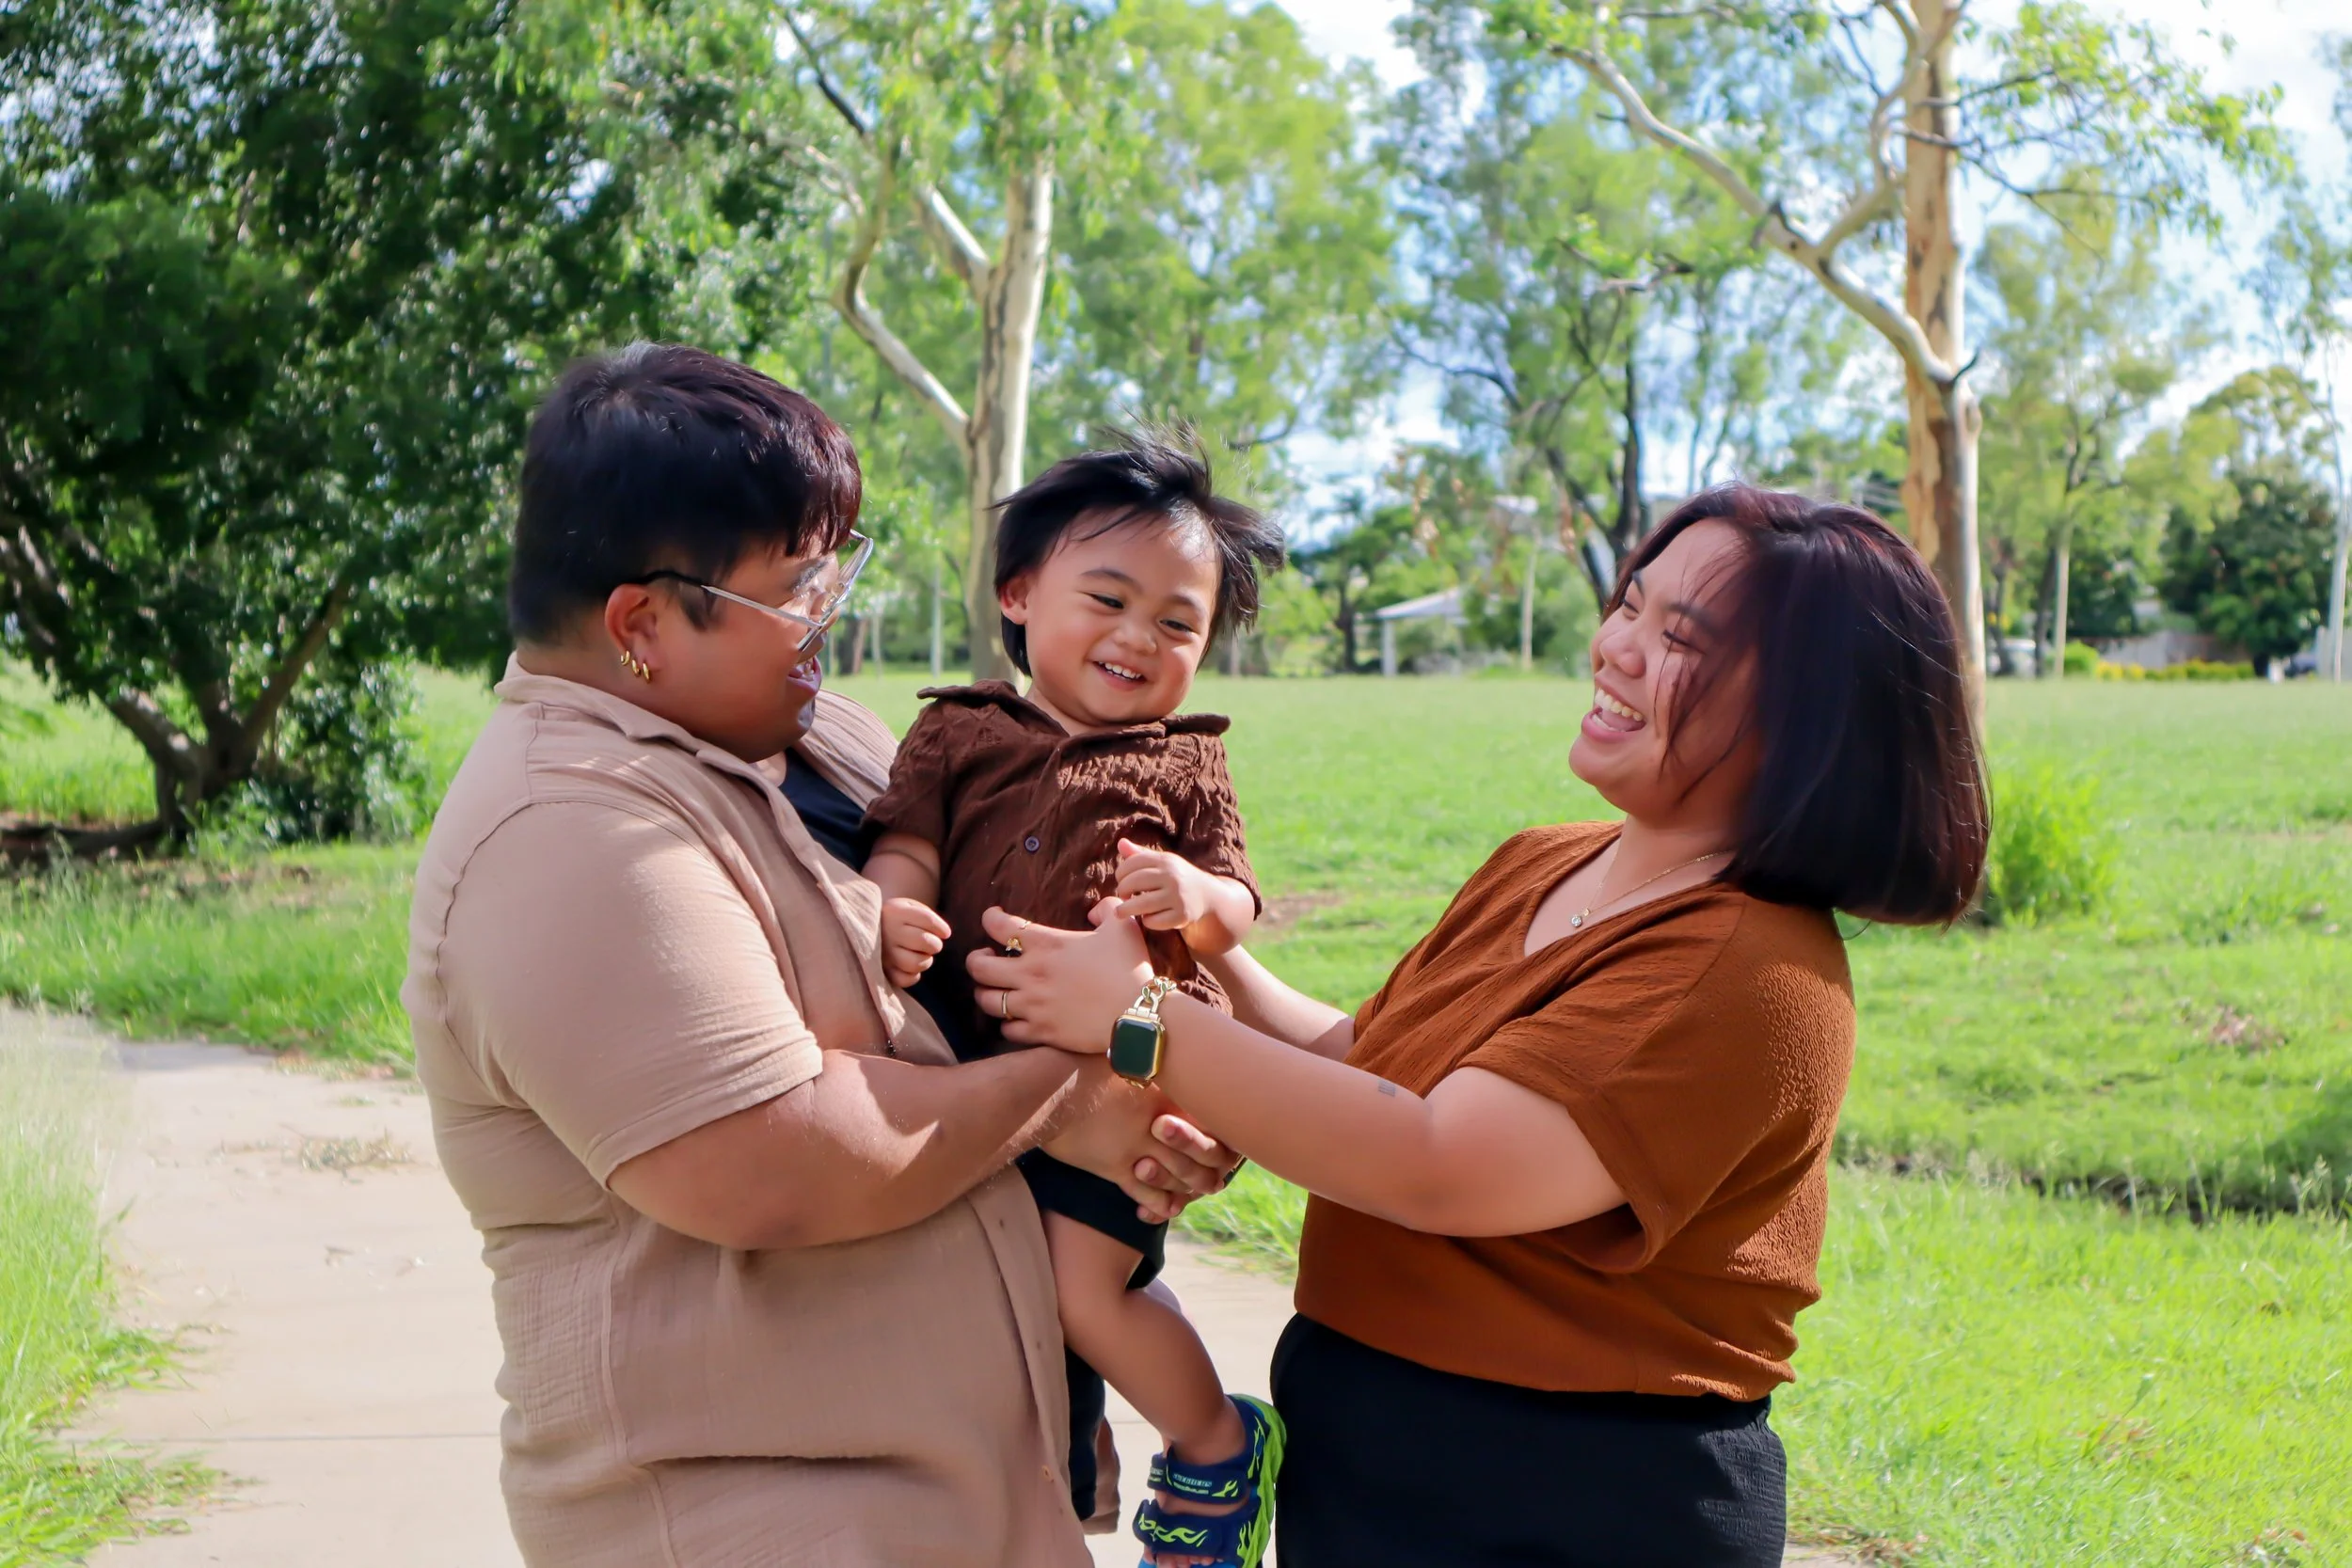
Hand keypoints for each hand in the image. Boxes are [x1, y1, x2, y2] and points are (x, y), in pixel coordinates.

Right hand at [880, 897, 950, 989]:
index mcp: (895, 912)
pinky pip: (906, 980)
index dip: (942, 928)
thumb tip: (944, 934)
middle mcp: (888, 933)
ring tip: (921, 954)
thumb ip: (927, 915)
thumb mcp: (908, 906)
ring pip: (916, 963)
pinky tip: (911, 966)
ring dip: (925, 960)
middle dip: (935, 944)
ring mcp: (884, 954)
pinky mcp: (882, 972)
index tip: (945, 932)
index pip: (928, 920)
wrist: (864, 929)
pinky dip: (914, 975)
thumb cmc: (895, 917)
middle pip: (925, 941)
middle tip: (931, 943)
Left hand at [966, 906, 1151, 1054]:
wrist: (1137, 1015)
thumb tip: (1095, 909)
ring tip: (995, 989)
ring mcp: (1033, 1006)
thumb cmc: (1129, 969)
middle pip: (978, 967)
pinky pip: (1008, 1030)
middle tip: (987, 958)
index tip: (993, 918)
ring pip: (986, 1001)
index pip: (998, 925)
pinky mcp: (1041, 1032)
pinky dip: (1008, 1023)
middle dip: (976, 960)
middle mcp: (1030, 974)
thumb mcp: (1122, 927)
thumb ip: (1107, 909)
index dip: (990, 918)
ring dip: (986, 993)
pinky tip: (1016, 1018)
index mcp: (1045, 944)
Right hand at [1045, 1061, 1240, 1221]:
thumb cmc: (1075, 1065)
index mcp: (1162, 1092)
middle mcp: (1158, 1120)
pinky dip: (1161, 1205)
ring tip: (1199, 1191)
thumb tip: (1145, 1045)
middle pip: (1203, 1150)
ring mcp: (1139, 1146)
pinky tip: (1166, 1208)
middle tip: (1221, 1174)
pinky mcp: (1117, 1167)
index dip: (1219, 1130)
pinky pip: (1148, 1193)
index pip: (1206, 1116)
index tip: (1225, 1137)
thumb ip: (1139, 1060)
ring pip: (1182, 1175)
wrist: (1045, 1087)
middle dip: (1215, 1165)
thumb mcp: (1116, 1055)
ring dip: (1192, 1186)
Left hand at [1112, 839, 1216, 931]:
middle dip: (1121, 890)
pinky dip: (1146, 921)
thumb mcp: (1163, 862)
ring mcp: (1178, 897)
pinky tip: (1148, 917)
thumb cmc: (1177, 877)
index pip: (1132, 863)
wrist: (1208, 895)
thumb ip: (1141, 854)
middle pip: (1133, 883)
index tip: (1121, 880)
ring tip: (1121, 912)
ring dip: (1125, 910)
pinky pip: (1153, 921)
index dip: (1120, 873)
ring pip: (1140, 905)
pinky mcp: (1182, 916)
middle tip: (1122, 896)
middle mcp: (1173, 876)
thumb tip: (1120, 843)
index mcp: (1166, 860)